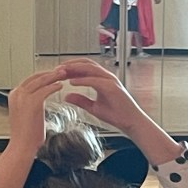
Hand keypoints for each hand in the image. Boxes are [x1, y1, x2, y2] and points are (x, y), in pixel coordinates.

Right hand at [7, 67, 66, 155]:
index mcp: (14, 95)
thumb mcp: (25, 116)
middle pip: (36, 77)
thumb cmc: (25, 137)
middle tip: (61, 71)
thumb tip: (39, 102)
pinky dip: (54, 86)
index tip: (53, 75)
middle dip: (50, 73)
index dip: (43, 76)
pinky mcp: (32, 102)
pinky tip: (60, 86)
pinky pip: (46, 90)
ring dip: (54, 77)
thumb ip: (29, 105)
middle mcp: (17, 93)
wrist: (22, 147)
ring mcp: (24, 97)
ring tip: (64, 75)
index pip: (31, 80)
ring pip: (41, 81)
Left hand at [60, 58, 180, 167]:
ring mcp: (110, 80)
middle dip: (70, 65)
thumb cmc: (117, 115)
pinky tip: (72, 82)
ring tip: (62, 72)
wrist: (131, 122)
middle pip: (86, 64)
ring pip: (90, 69)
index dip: (71, 68)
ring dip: (74, 69)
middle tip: (57, 68)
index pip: (84, 68)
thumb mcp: (93, 108)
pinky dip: (83, 80)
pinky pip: (94, 80)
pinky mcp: (112, 87)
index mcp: (102, 79)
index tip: (58, 71)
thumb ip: (81, 100)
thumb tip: (67, 96)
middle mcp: (106, 76)